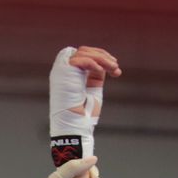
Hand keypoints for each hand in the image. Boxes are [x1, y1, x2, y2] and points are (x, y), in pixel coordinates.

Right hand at [49, 45, 120, 164]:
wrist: (76, 126)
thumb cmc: (83, 114)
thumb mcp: (93, 89)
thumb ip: (95, 75)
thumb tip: (104, 64)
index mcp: (71, 75)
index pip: (84, 55)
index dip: (100, 57)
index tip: (114, 67)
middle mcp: (64, 71)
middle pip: (84, 51)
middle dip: (103, 56)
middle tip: (116, 67)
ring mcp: (62, 71)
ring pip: (83, 52)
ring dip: (101, 58)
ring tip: (113, 68)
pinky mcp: (62, 73)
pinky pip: (79, 59)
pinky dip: (92, 62)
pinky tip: (102, 70)